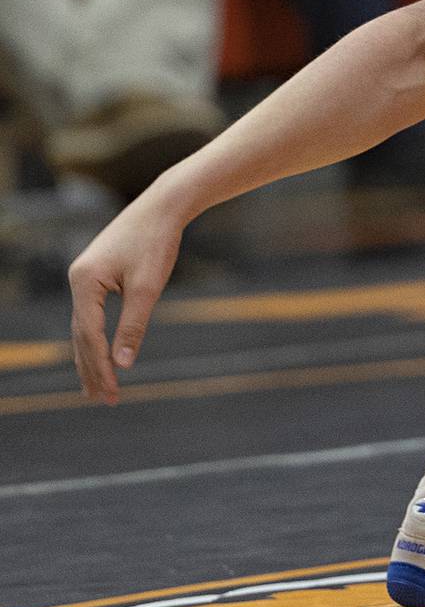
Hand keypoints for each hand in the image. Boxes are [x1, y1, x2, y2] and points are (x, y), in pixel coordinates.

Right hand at [69, 197, 184, 403]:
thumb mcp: (148, 287)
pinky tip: (102, 352)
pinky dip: (96, 336)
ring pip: (83, 326)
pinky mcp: (95, 274)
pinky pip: (91, 314)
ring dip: (91, 356)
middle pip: (80, 335)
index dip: (101, 367)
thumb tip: (123, 363)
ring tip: (97, 386)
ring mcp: (84, 276)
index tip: (112, 393)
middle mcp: (77, 280)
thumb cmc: (157, 242)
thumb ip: (134, 326)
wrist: (163, 206)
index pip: (89, 336)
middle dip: (92, 368)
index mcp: (84, 283)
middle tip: (102, 400)